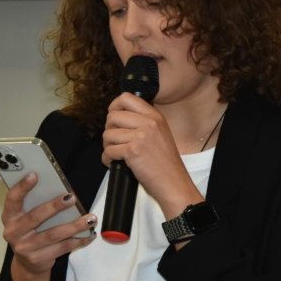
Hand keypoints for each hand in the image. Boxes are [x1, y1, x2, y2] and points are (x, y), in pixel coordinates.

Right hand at [2, 172, 95, 277]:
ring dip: (74, 225)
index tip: (34, 175)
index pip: (13, 199)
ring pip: (53, 234)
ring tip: (90, 219)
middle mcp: (14, 232)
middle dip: (55, 206)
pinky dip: (78, 240)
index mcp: (10, 217)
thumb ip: (36, 206)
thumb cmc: (29, 233)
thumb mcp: (26, 219)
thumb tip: (61, 191)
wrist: (27, 264)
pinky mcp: (38, 259)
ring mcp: (25, 247)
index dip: (22, 187)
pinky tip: (89, 234)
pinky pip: (62, 248)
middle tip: (71, 198)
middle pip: (36, 217)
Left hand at [102, 92, 202, 218]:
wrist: (174, 183)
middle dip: (109, 130)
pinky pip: (108, 150)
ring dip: (107, 146)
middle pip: (112, 116)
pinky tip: (114, 162)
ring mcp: (141, 137)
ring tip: (115, 153)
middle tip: (115, 140)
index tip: (114, 118)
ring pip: (108, 134)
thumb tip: (121, 115)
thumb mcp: (161, 133)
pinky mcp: (132, 151)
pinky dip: (107, 159)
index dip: (114, 106)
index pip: (126, 98)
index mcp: (155, 116)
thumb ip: (144, 122)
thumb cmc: (166, 163)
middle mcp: (149, 123)